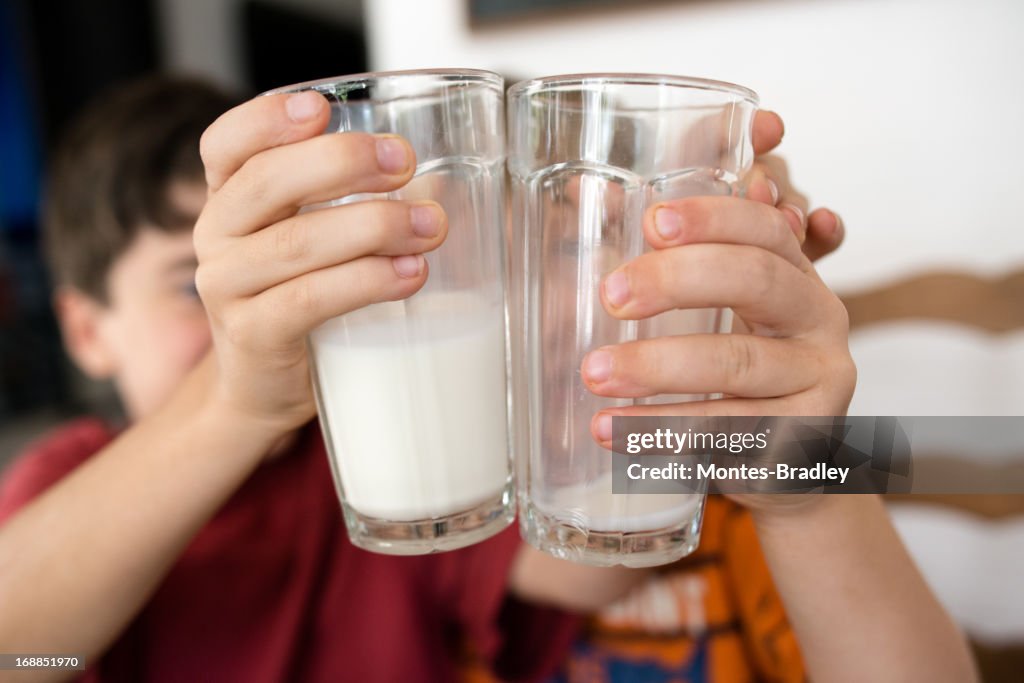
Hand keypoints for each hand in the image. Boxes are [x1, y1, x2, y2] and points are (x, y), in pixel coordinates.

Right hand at [194, 91, 446, 433]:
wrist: (264, 388)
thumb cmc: (300, 299)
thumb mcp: (312, 240)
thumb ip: (351, 202)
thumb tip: (444, 177)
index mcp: (229, 199)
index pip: (225, 144)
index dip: (266, 119)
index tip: (322, 108)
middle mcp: (216, 237)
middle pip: (266, 182)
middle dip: (342, 163)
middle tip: (404, 162)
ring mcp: (227, 289)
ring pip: (297, 242)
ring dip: (373, 226)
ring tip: (431, 225)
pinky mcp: (253, 336)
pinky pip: (308, 300)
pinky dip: (365, 281)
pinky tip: (410, 273)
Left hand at [581, 112, 855, 512]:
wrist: (785, 463)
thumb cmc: (740, 375)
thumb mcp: (723, 315)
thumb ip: (676, 264)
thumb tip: (584, 198)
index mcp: (797, 274)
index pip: (763, 228)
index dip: (712, 217)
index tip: (652, 223)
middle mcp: (820, 320)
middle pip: (755, 280)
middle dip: (676, 281)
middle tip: (611, 296)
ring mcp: (819, 383)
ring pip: (736, 363)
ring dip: (656, 366)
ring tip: (595, 373)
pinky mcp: (801, 441)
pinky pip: (726, 433)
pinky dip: (662, 433)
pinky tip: (611, 430)